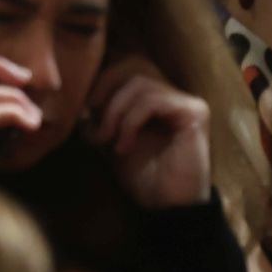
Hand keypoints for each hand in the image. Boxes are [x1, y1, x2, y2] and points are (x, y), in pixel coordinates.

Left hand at [84, 57, 211, 209]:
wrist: (166, 206)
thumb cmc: (141, 174)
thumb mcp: (109, 137)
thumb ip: (99, 114)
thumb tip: (77, 97)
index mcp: (152, 97)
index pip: (124, 68)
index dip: (100, 82)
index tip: (83, 110)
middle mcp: (171, 94)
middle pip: (132, 65)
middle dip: (104, 89)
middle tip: (90, 117)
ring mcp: (185, 101)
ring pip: (139, 83)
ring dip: (115, 112)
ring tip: (107, 139)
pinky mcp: (195, 113)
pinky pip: (152, 101)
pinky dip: (131, 121)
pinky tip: (124, 146)